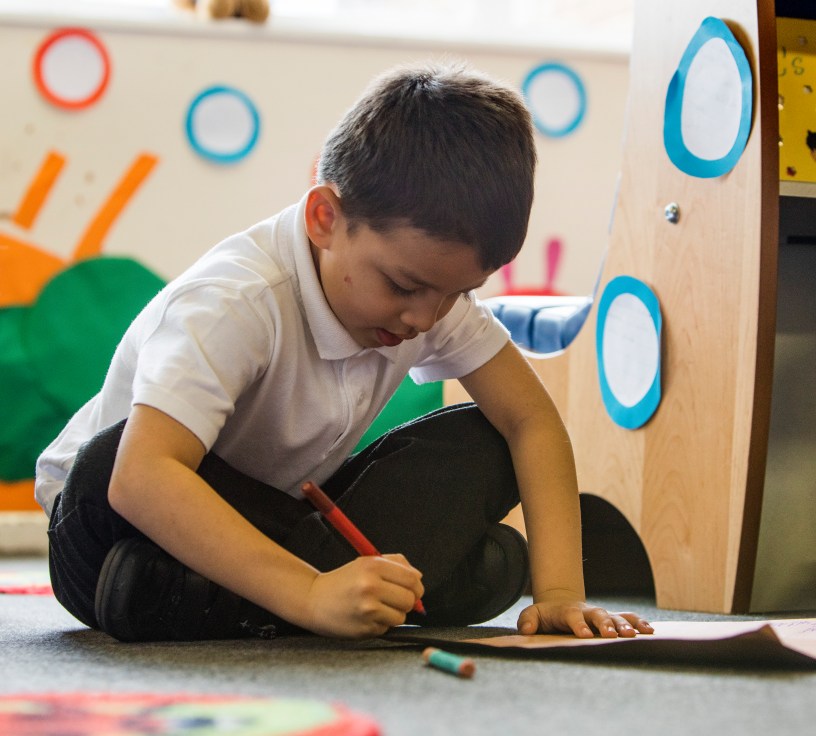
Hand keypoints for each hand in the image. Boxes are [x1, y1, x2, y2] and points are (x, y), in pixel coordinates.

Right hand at [304, 554, 423, 638]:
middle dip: (407, 601)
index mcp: (373, 566)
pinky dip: (381, 624)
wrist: (314, 600)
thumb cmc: (343, 581)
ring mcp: (367, 609)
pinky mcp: (364, 628)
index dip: (417, 586)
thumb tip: (418, 577)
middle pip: (410, 599)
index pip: (411, 579)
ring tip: (378, 607)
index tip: (413, 590)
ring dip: (394, 614)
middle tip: (395, 599)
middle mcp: (370, 586)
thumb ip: (395, 564)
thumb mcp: (366, 563)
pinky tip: (367, 617)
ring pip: (401, 616)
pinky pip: (387, 628)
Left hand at [517, 591, 653, 638]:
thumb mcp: (532, 615)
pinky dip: (638, 622)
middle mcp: (587, 611)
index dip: (578, 625)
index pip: (572, 617)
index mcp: (567, 611)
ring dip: (625, 625)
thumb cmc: (545, 616)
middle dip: (605, 624)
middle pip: (598, 615)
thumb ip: (527, 620)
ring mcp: (601, 614)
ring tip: (635, 635)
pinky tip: (650, 631)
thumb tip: (526, 629)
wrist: (560, 605)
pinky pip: (627, 618)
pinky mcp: (611, 619)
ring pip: (615, 616)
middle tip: (612, 636)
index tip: (585, 636)